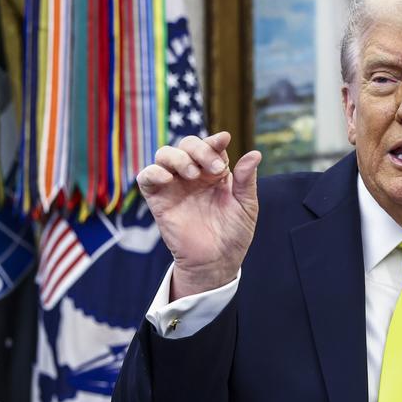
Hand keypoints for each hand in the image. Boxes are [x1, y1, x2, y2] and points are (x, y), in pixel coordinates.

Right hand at [138, 131, 261, 298]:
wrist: (217, 261)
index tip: (224, 139)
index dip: (215, 140)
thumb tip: (255, 154)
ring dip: (178, 158)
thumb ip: (247, 180)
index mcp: (214, 172)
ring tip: (193, 174)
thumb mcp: (246, 206)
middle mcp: (193, 174)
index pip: (211, 146)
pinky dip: (153, 172)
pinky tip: (168, 179)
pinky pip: (146, 177)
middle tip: (215, 168)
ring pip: (165, 155)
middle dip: (199, 149)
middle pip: (186, 144)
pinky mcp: (159, 200)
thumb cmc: (233, 234)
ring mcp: (174, 185)